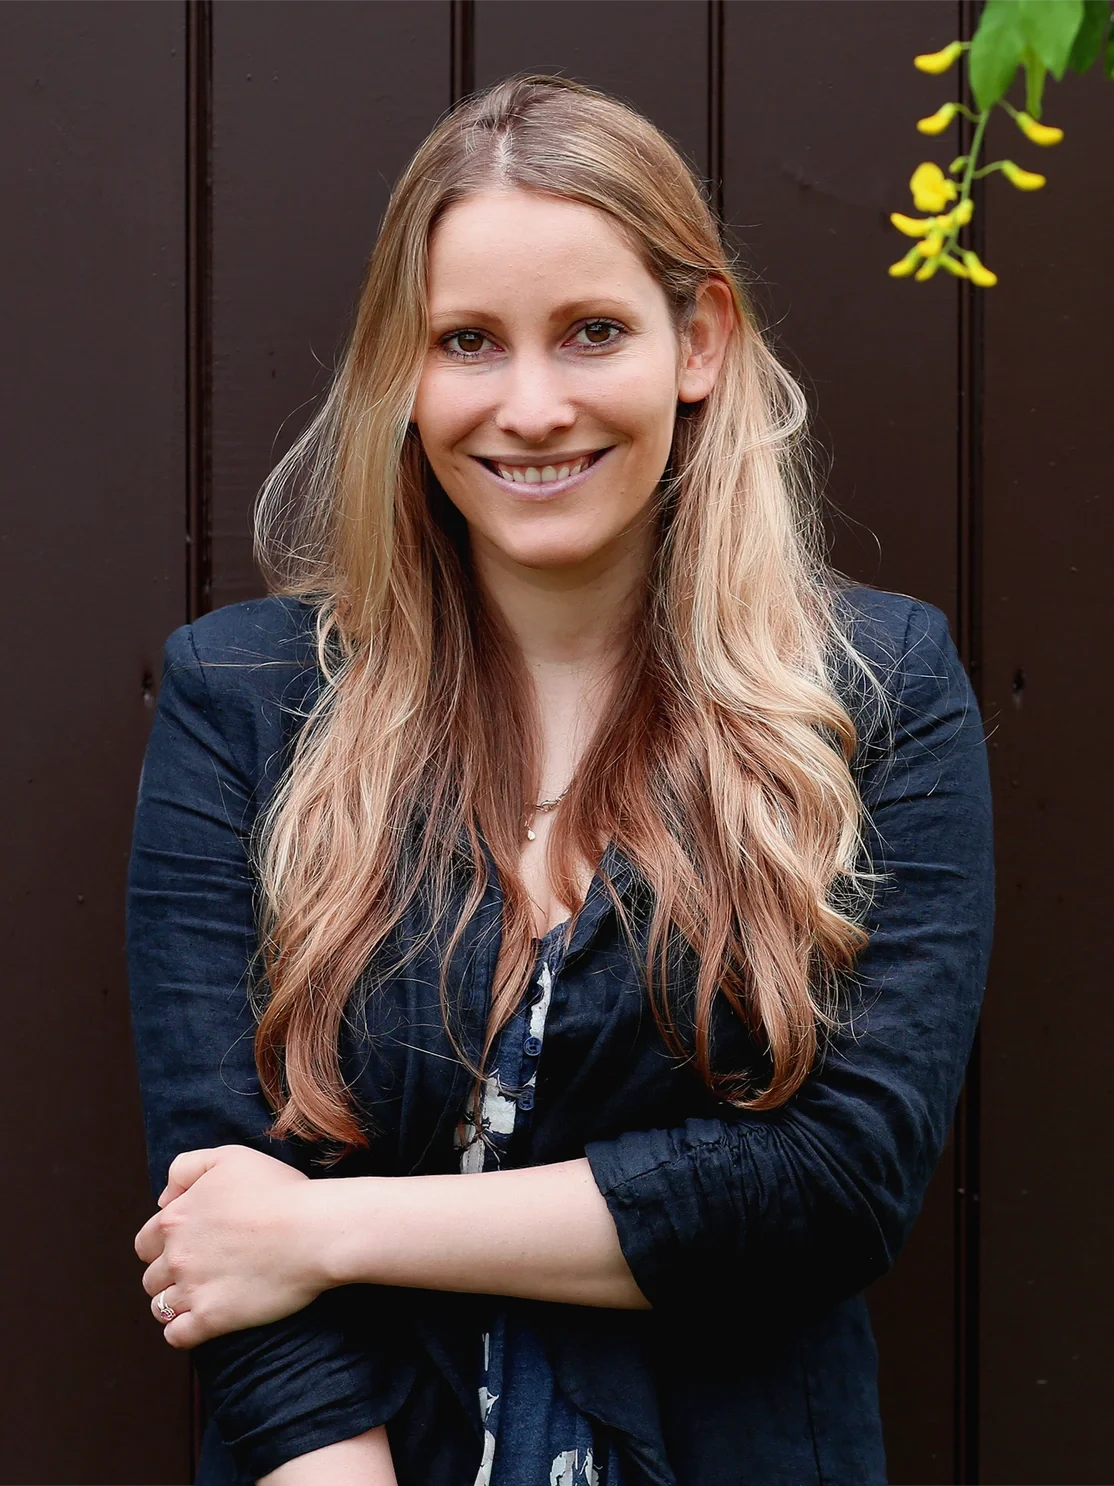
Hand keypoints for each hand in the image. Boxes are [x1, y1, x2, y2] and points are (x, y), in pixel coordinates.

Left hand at [134, 1145, 325, 1348]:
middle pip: (152, 1277)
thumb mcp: (230, 1157)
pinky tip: (201, 1321)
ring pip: (160, 1308)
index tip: (189, 1246)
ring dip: (176, 1304)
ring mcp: (192, 1289)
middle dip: (170, 1276)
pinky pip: (176, 1336)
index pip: (146, 1242)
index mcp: (176, 1218)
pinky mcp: (211, 1319)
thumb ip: (186, 1168)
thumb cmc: (279, 1191)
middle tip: (201, 1271)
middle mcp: (176, 1255)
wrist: (314, 1230)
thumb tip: (163, 1199)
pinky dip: (183, 1332)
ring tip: (203, 1297)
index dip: (163, 1245)